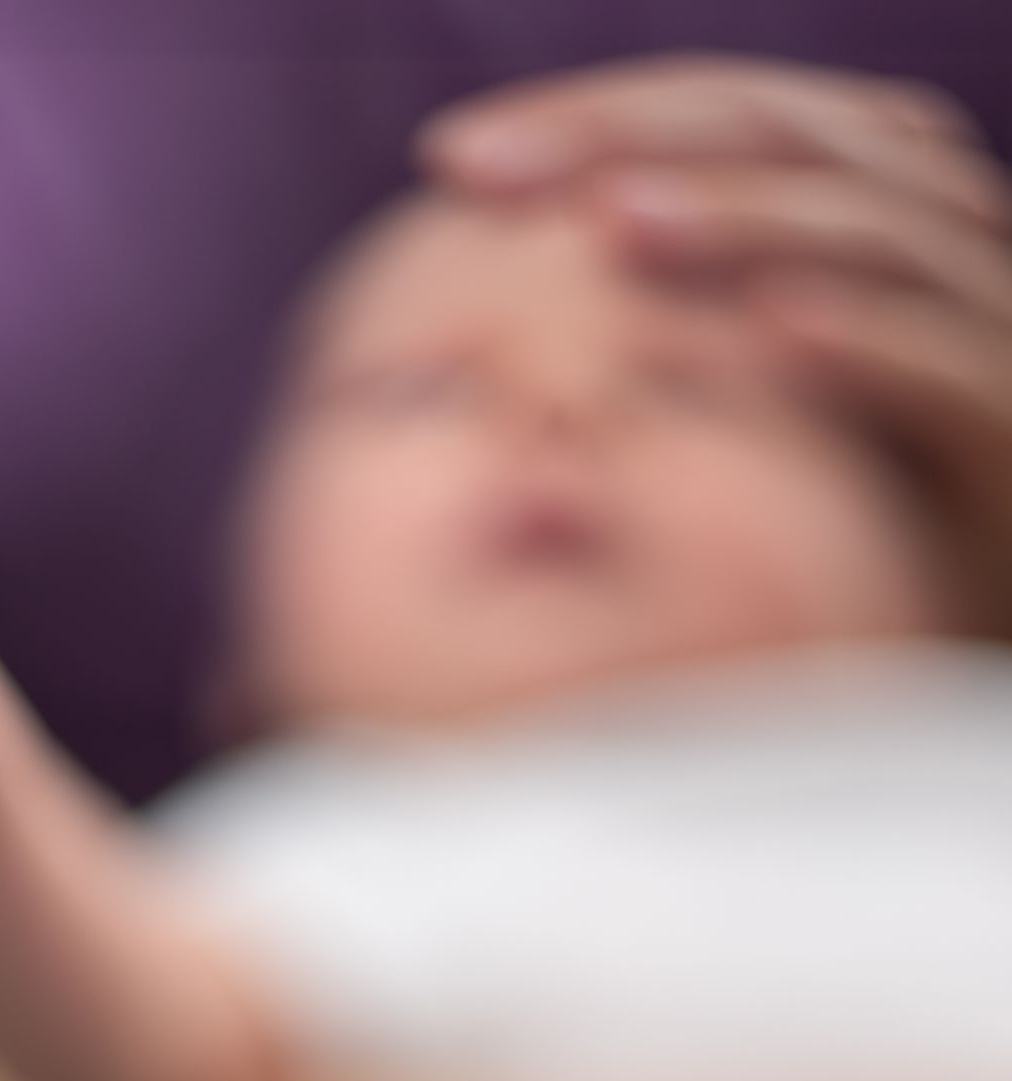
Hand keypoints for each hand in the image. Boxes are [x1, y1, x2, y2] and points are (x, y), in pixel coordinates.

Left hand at [419, 55, 1011, 627]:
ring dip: (743, 220)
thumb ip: (633, 326)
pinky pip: (960, 368)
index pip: (725, 117)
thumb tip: (456, 296)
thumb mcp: (709, 407)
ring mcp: (992, 327)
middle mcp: (934, 241)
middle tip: (484, 172)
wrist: (937, 635)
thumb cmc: (806, 519)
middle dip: (628, 144)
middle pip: (789, 141)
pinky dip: (870, 341)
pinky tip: (769, 330)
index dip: (593, 120)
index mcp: (852, 213)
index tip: (451, 159)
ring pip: (878, 233)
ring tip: (616, 224)